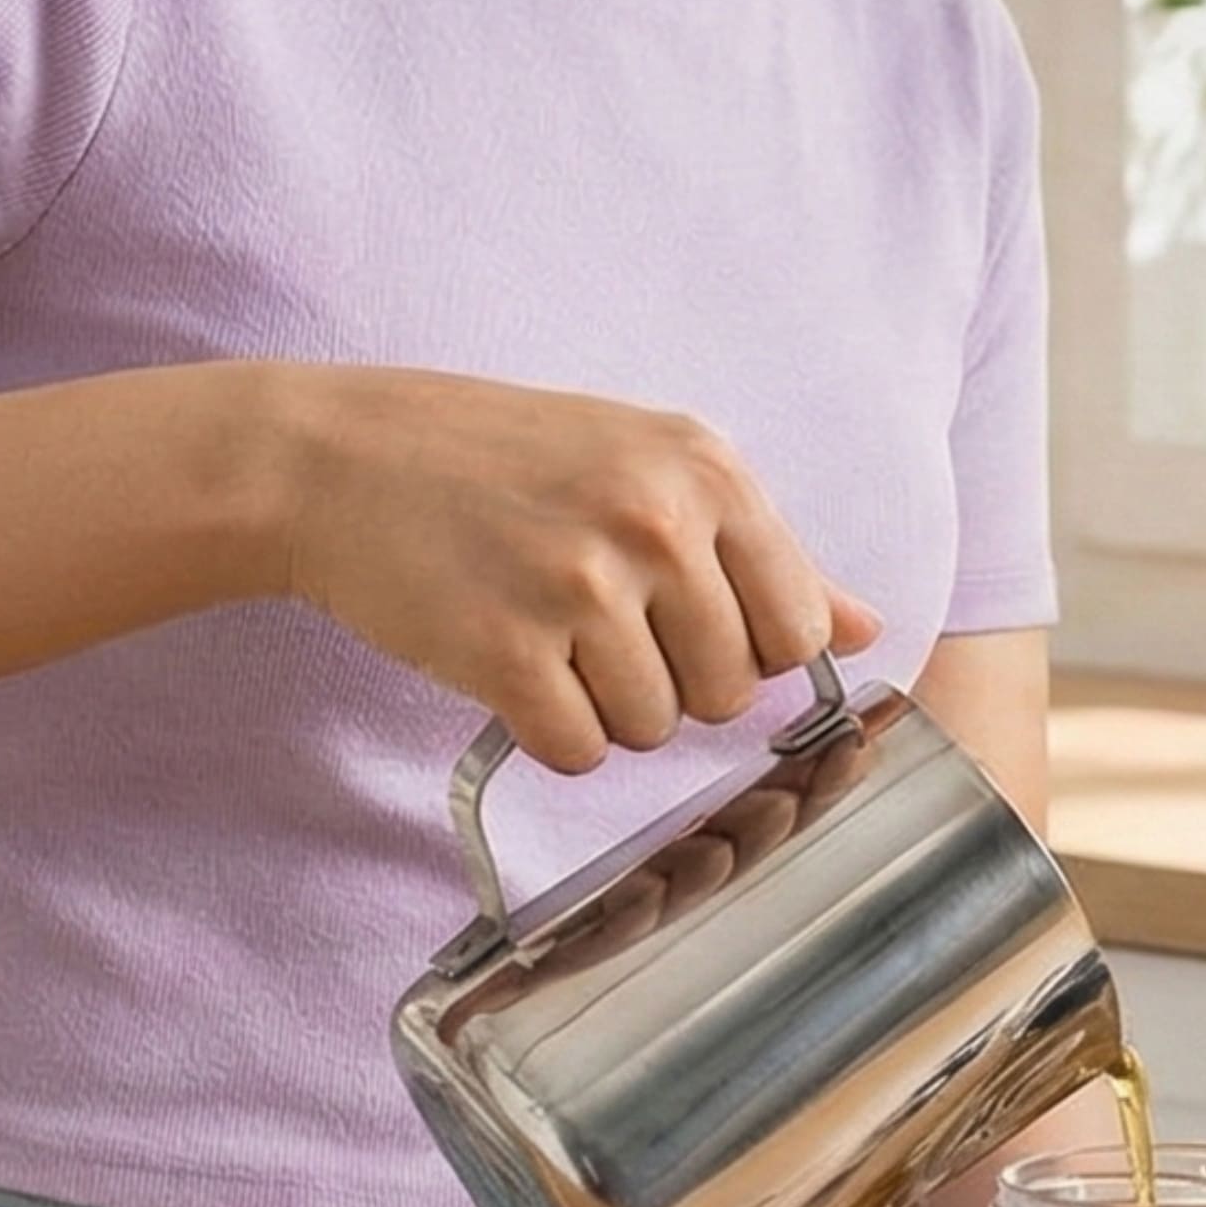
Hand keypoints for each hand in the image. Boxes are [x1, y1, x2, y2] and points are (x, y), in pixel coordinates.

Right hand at [266, 363, 876, 770]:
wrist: (341, 456)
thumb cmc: (505, 461)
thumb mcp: (649, 466)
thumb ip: (764, 550)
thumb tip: (864, 627)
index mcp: (708, 471)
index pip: (798, 629)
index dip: (749, 652)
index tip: (691, 629)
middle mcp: (656, 522)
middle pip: (730, 692)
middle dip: (675, 686)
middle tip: (603, 631)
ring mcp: (579, 585)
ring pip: (653, 729)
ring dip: (606, 710)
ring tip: (551, 638)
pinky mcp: (503, 648)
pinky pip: (577, 750)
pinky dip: (548, 732)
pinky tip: (510, 669)